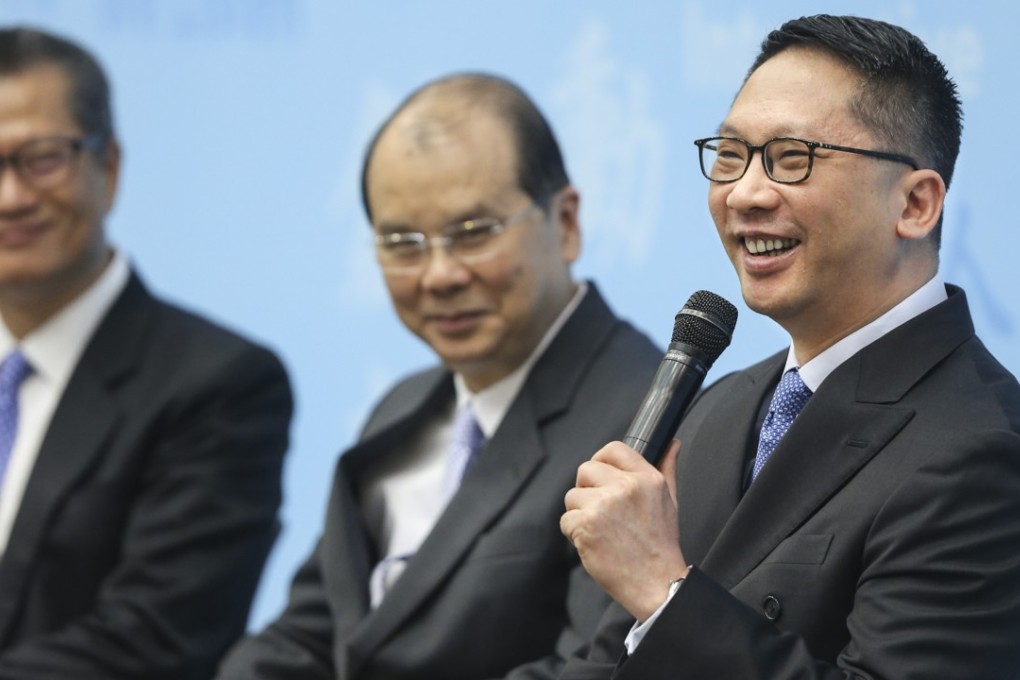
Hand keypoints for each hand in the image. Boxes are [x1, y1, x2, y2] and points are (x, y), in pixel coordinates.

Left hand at [560, 439, 688, 620]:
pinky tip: (595, 544)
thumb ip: (667, 467)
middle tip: (601, 511)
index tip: (600, 476)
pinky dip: (574, 534)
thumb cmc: (661, 544)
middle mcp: (625, 487)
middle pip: (586, 469)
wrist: (656, 583)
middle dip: (587, 489)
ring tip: (602, 531)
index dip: (601, 460)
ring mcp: (603, 505)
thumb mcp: (670, 500)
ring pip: (572, 496)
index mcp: (646, 478)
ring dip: (579, 513)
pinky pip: (566, 519)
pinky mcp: (586, 526)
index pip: (613, 449)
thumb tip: (671, 443)